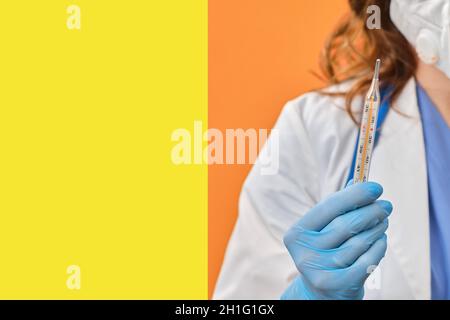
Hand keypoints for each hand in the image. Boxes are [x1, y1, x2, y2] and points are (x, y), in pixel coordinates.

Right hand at [281, 182, 391, 299]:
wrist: (320, 291)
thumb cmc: (324, 251)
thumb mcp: (323, 228)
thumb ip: (338, 206)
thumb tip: (359, 181)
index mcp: (297, 233)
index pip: (329, 207)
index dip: (355, 195)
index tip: (375, 187)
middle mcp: (305, 252)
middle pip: (346, 224)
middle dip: (371, 211)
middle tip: (386, 205)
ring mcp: (321, 270)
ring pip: (359, 242)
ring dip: (377, 228)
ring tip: (383, 221)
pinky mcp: (338, 284)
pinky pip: (367, 261)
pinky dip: (378, 247)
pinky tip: (381, 240)